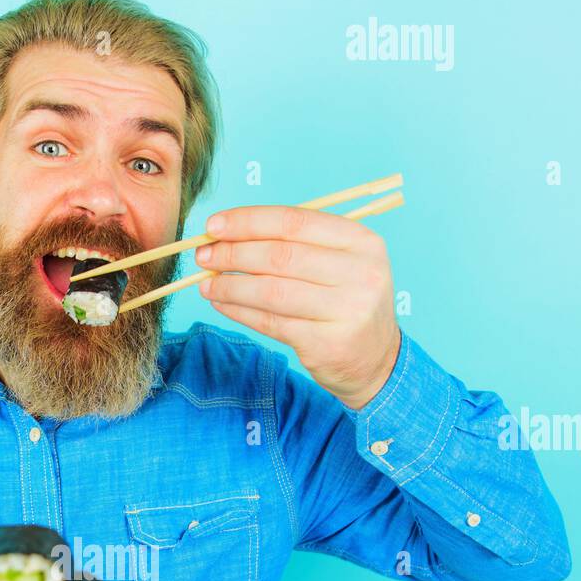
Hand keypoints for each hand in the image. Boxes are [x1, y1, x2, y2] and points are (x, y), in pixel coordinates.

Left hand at [195, 205, 401, 407]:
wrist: (377, 360)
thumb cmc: (346, 303)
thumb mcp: (340, 263)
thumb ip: (296, 245)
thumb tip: (229, 234)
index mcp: (361, 241)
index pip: (295, 221)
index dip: (249, 221)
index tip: (213, 225)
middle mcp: (359, 273)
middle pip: (280, 255)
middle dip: (233, 253)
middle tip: (203, 255)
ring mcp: (345, 310)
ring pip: (271, 291)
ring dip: (230, 285)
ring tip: (205, 282)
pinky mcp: (326, 344)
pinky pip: (270, 322)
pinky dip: (239, 311)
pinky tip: (221, 302)